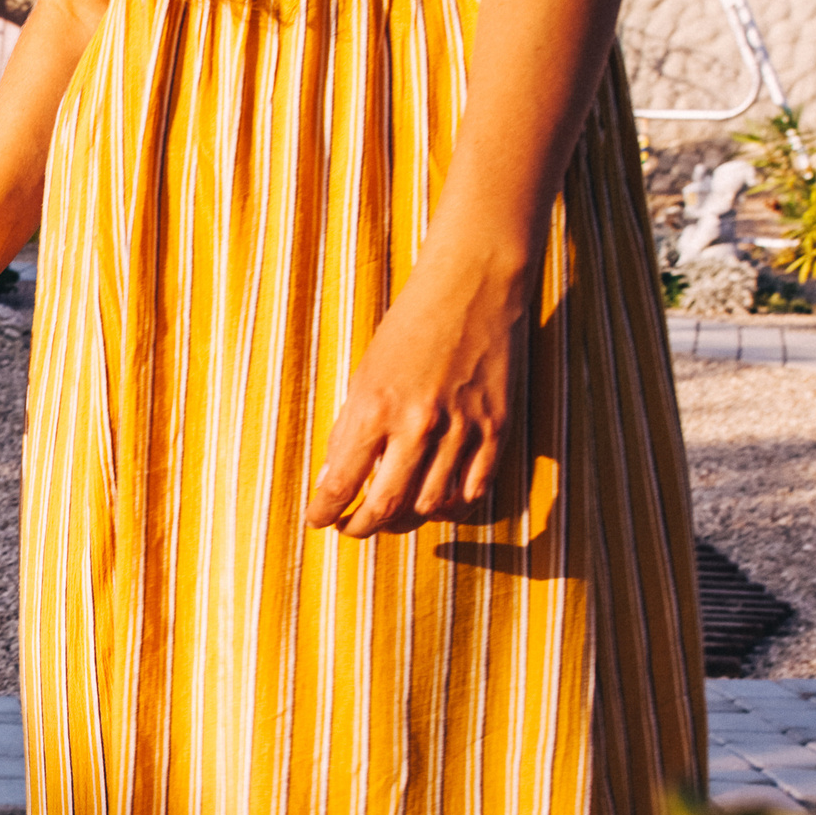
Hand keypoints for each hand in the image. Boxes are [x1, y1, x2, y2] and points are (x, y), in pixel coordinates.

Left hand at [303, 257, 526, 538]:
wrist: (474, 286)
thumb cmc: (409, 328)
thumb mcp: (364, 375)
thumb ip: (349, 430)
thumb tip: (331, 481)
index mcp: (375, 408)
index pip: (341, 483)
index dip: (325, 513)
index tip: (318, 522)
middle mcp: (419, 424)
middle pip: (387, 507)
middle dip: (362, 528)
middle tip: (352, 528)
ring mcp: (463, 428)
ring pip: (431, 505)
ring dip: (406, 519)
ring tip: (392, 513)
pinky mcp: (498, 426)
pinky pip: (475, 489)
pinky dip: (452, 502)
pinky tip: (436, 497)